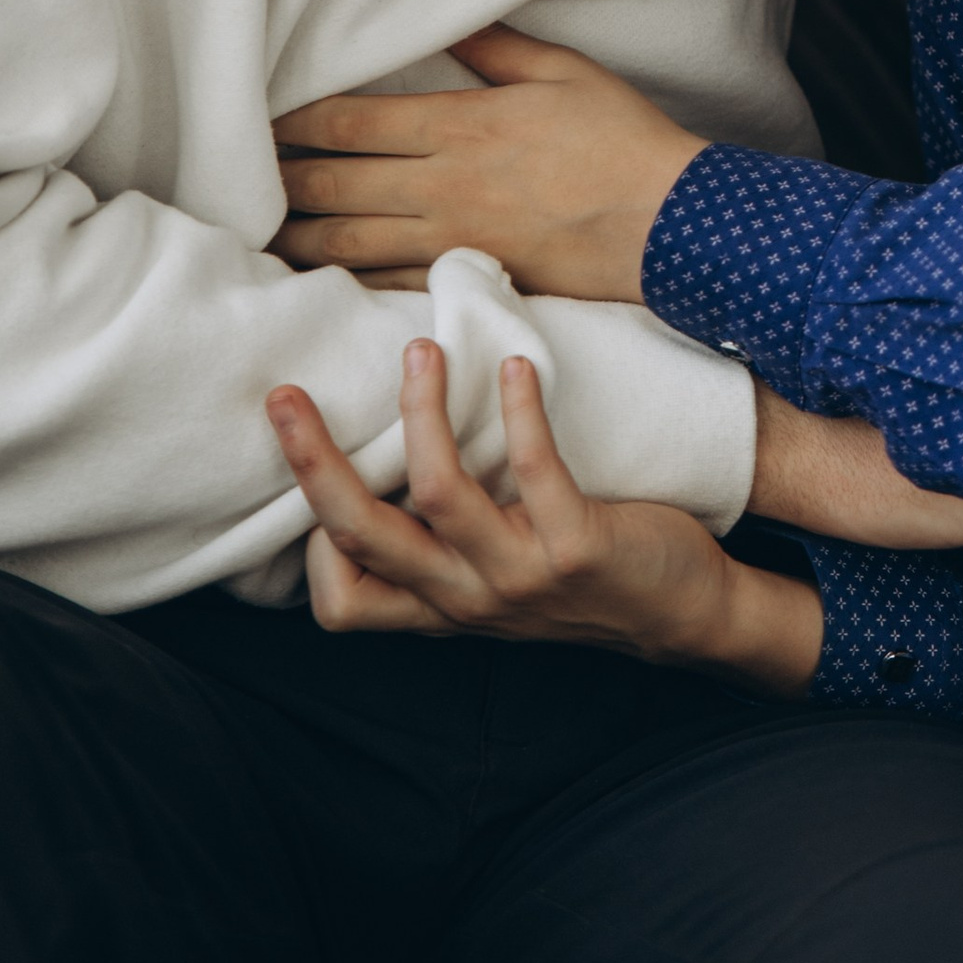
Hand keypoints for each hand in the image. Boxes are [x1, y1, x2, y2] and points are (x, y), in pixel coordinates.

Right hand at [266, 339, 823, 689]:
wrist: (677, 612)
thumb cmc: (573, 578)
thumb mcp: (492, 582)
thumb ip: (441, 543)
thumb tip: (387, 461)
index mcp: (440, 606)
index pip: (341, 605)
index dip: (315, 546)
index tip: (320, 483)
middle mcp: (468, 598)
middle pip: (362, 537)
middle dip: (313, 462)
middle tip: (285, 397)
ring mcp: (520, 574)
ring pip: (438, 491)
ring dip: (421, 411)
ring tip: (422, 350)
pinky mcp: (576, 546)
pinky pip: (534, 468)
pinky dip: (518, 410)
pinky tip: (514, 368)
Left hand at [273, 26, 700, 298]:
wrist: (669, 224)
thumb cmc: (622, 139)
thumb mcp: (564, 70)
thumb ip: (495, 46)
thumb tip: (447, 17)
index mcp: (461, 126)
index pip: (350, 123)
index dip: (293, 122)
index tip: (257, 118)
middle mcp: (443, 187)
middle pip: (333, 184)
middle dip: (278, 179)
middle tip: (237, 174)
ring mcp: (451, 240)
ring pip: (347, 243)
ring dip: (296, 237)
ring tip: (258, 230)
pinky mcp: (468, 278)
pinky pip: (388, 285)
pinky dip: (346, 281)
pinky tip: (320, 276)